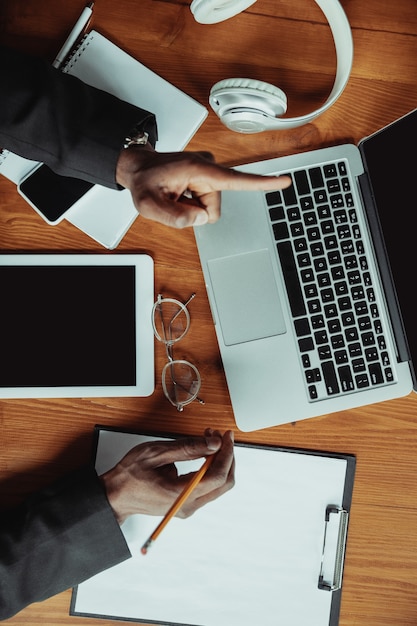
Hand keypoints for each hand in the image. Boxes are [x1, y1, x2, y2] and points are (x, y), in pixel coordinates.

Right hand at [100, 429, 234, 523]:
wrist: (115, 496)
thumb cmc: (129, 476)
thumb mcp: (155, 453)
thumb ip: (187, 448)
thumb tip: (214, 443)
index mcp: (180, 494)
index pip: (218, 476)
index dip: (226, 453)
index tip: (226, 436)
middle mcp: (187, 505)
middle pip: (224, 484)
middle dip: (226, 456)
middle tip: (219, 436)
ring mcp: (188, 507)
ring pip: (218, 486)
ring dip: (218, 461)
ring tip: (209, 440)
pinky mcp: (186, 504)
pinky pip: (208, 487)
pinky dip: (210, 468)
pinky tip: (203, 453)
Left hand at [116, 146, 291, 228]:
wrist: (139, 168)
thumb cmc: (144, 182)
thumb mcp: (149, 205)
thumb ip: (173, 216)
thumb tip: (201, 219)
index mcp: (199, 169)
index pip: (236, 180)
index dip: (261, 183)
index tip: (284, 182)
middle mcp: (208, 168)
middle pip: (214, 208)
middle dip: (195, 212)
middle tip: (173, 199)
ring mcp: (209, 172)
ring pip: (210, 208)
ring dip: (192, 207)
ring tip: (175, 195)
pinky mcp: (207, 178)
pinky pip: (206, 202)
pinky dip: (192, 203)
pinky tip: (180, 193)